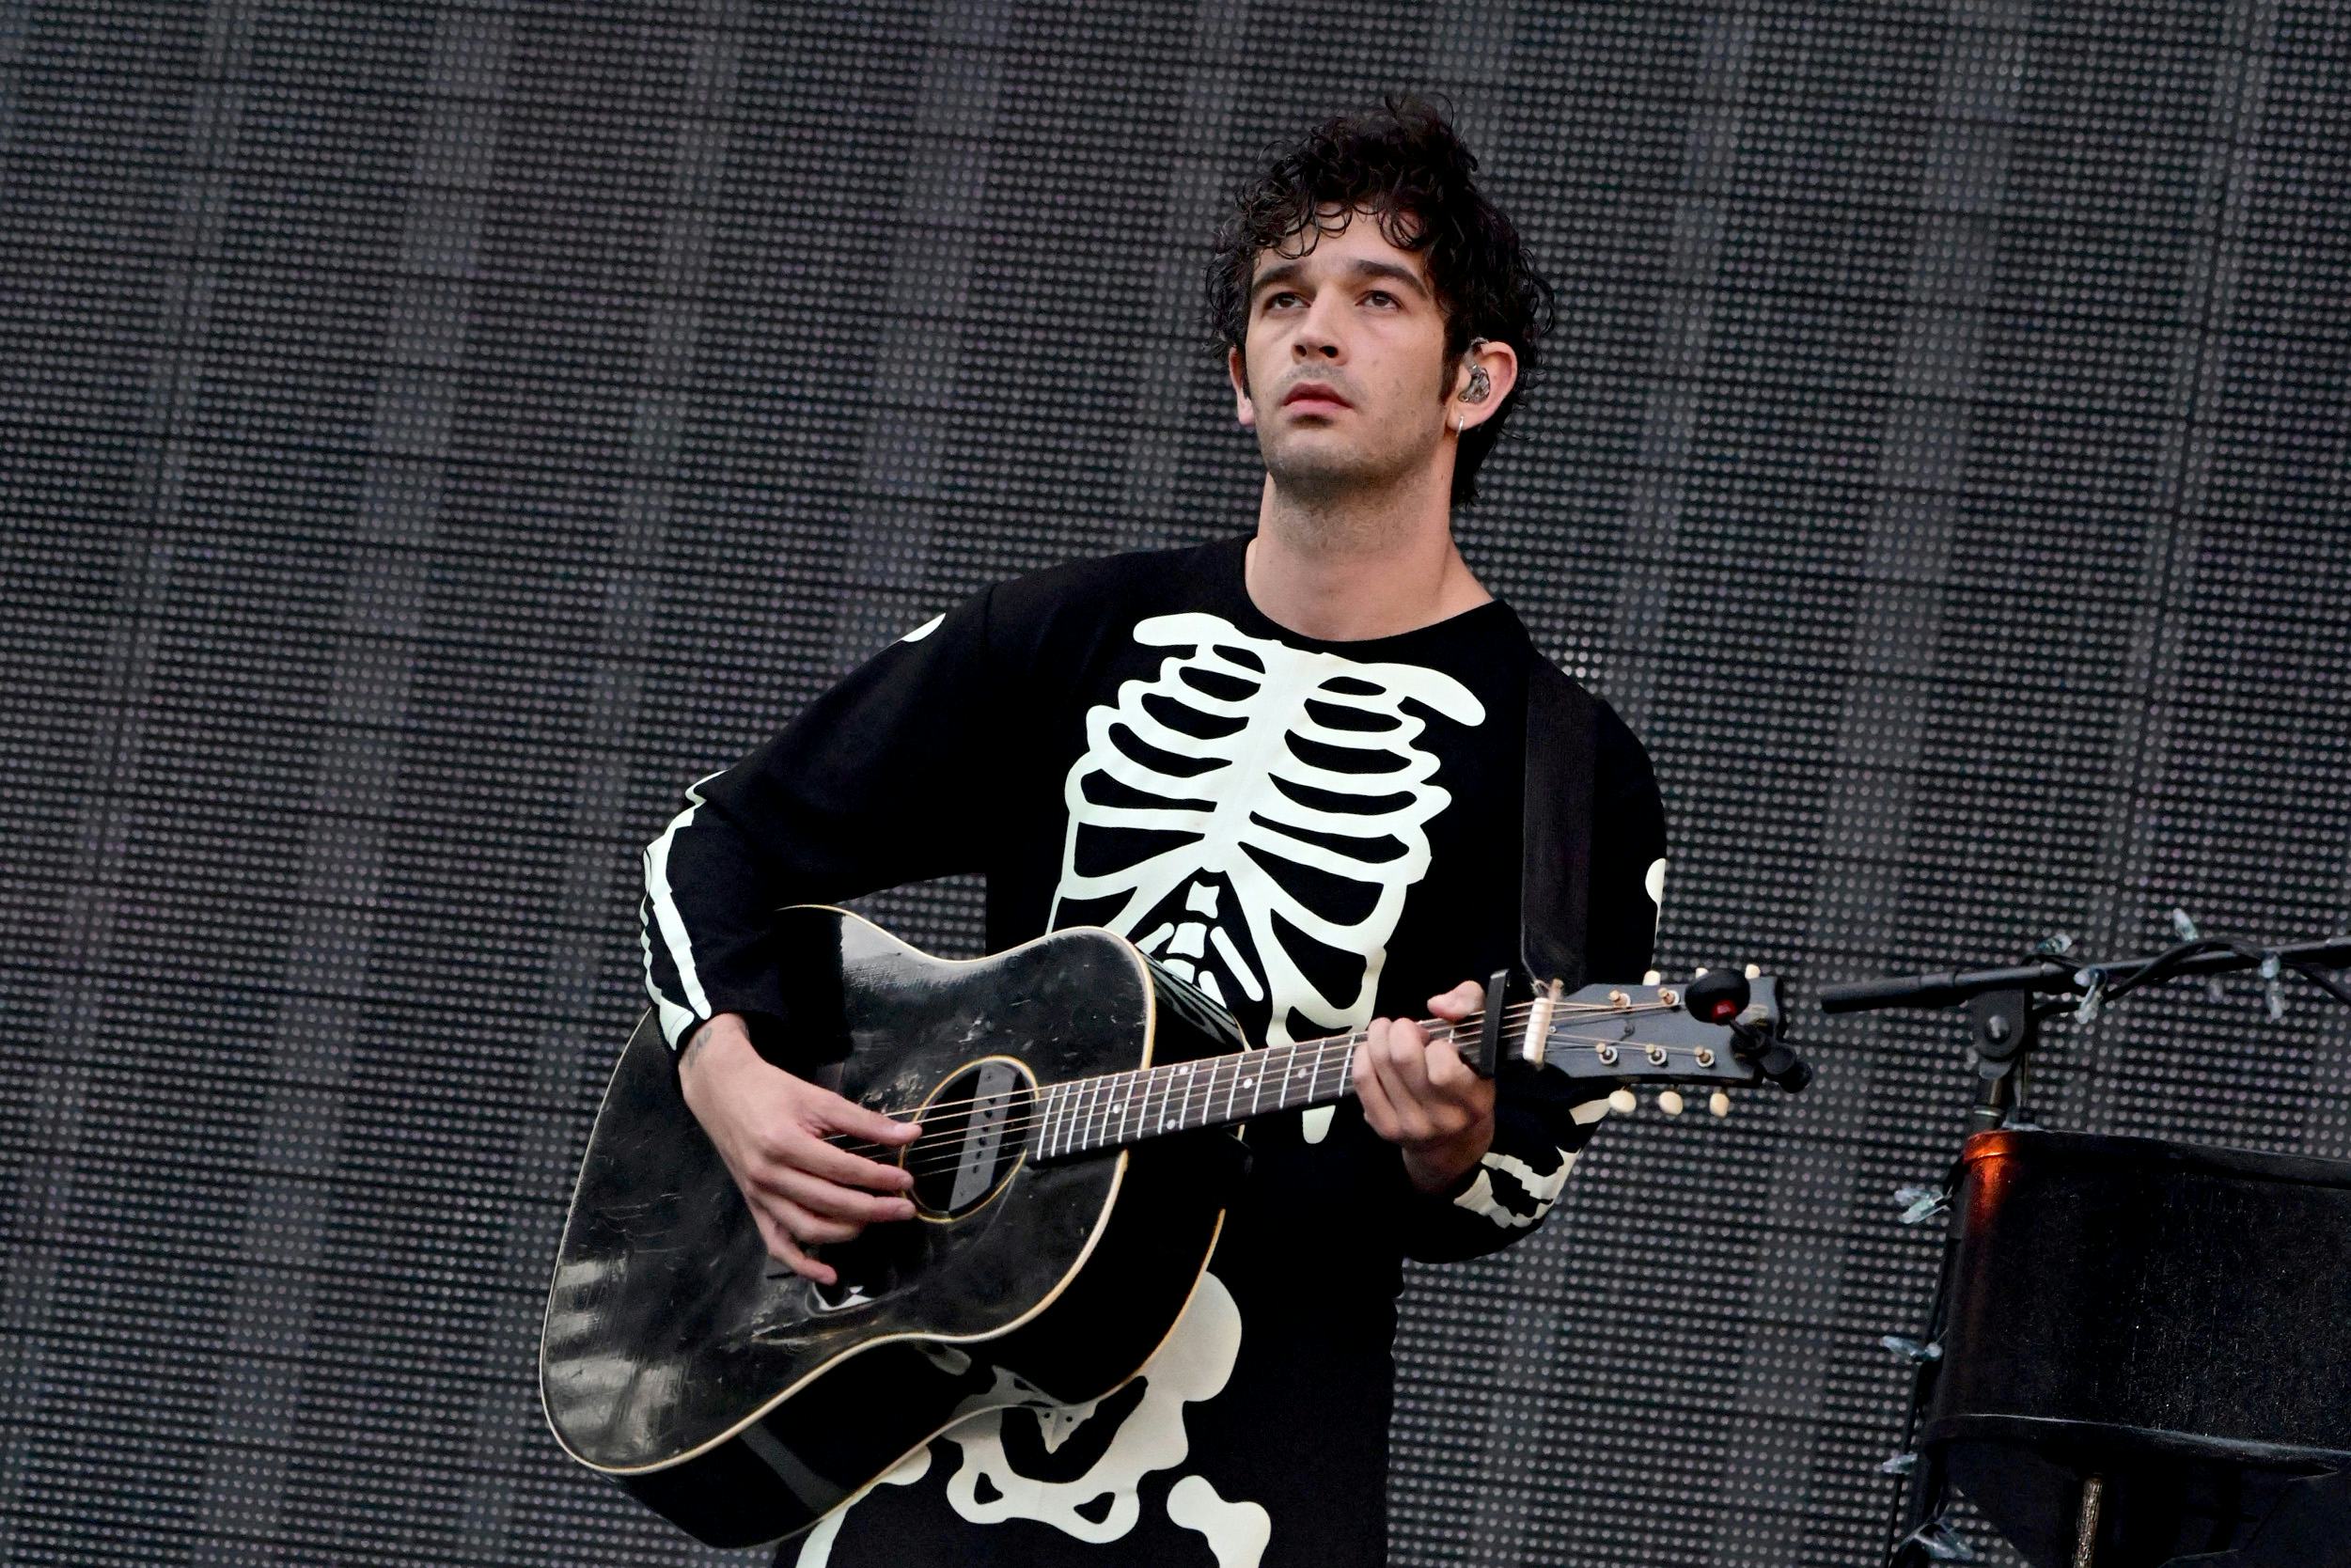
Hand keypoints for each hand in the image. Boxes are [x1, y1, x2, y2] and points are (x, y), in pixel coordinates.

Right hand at [677, 1013, 921, 1283]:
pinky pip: (777, 1245)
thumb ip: (866, 1121)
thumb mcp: (819, 1098)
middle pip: (829, 1203)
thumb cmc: (772, 1091)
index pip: (842, 1170)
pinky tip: (830, 1274)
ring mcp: (759, 1195)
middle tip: (904, 1208)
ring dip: (847, 1232)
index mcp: (785, 1143)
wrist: (723, 1091)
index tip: (905, 1180)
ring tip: (876, 1221)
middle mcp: (769, 1175)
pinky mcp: (754, 1206)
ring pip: (808, 1228)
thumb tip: (910, 1135)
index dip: (878, 1178)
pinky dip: (803, 1264)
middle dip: (873, 1210)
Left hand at [1352, 980, 1495, 1192]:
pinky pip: (1362, 1080)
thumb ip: (1470, 1005)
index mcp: (1474, 1101)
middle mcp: (1443, 1119)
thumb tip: (1437, 1005)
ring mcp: (1411, 1126)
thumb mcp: (1482, 1040)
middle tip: (1407, 1029)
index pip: (1444, 1069)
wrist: (1453, 1140)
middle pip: (1404, 1059)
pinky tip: (1372, 1049)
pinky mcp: (1384, 1128)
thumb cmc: (1468, 1078)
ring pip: (1379, 1065)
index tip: (1440, 1043)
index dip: (1438, 1045)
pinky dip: (1363, 1055)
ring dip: (1379, 1036)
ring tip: (1389, 1033)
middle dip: (1401, 1030)